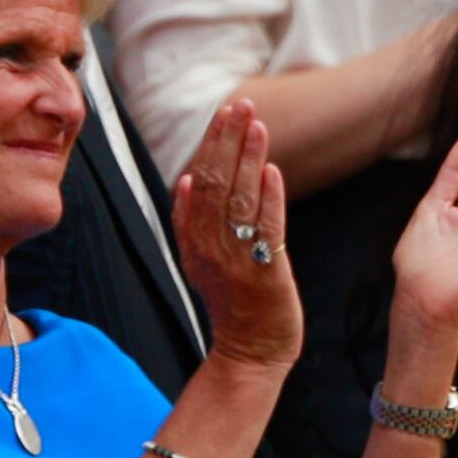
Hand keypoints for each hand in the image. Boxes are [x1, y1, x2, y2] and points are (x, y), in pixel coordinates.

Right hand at [174, 102, 302, 370]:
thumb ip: (191, 222)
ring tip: (257, 125)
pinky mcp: (265, 274)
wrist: (250, 353)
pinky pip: (264, 230)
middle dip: (227, 140)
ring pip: (238, 200)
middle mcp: (210, 246)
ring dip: (248, 159)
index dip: (212, 144)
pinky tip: (272, 171)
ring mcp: (237, 260)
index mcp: (194, 240)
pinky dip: (268, 199)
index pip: (200, 181)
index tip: (225, 112)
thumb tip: (186, 179)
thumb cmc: (233, 302)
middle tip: (240, 104)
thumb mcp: (201, 260)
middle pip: (214, 182)